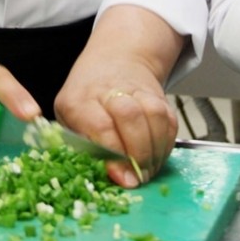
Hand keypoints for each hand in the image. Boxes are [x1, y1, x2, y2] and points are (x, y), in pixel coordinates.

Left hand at [54, 6, 181, 187]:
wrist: (111, 62)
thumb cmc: (84, 101)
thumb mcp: (70, 123)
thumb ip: (86, 150)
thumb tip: (114, 177)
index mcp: (79, 100)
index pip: (101, 127)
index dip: (115, 155)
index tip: (122, 177)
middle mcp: (108, 90)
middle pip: (130, 116)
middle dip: (138, 153)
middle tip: (138, 176)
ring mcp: (136, 89)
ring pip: (155, 115)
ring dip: (156, 149)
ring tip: (148, 168)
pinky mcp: (158, 94)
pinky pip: (169, 120)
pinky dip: (166, 143)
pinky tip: (156, 154)